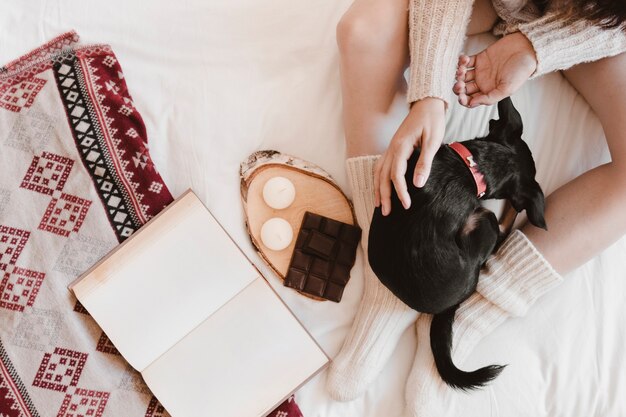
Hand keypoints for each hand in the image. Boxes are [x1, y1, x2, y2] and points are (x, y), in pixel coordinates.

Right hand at [374, 97, 444, 215]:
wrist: (427, 103)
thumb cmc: (432, 120)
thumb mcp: (433, 142)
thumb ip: (425, 163)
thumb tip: (418, 184)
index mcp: (401, 147)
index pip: (396, 174)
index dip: (400, 191)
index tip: (406, 204)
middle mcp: (392, 148)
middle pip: (382, 176)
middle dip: (384, 195)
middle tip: (386, 213)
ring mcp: (390, 147)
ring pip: (378, 171)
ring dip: (377, 188)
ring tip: (378, 204)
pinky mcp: (393, 147)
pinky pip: (380, 165)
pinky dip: (378, 178)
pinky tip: (379, 186)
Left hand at [454, 32, 537, 107]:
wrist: (527, 50)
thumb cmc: (521, 71)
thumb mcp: (507, 89)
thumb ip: (490, 98)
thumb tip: (471, 104)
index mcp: (488, 92)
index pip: (470, 100)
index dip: (463, 100)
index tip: (461, 97)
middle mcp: (482, 83)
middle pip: (464, 89)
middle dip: (458, 88)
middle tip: (460, 84)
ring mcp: (480, 71)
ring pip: (463, 75)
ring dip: (459, 74)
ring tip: (462, 69)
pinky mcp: (480, 58)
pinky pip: (466, 62)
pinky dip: (462, 61)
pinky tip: (464, 59)